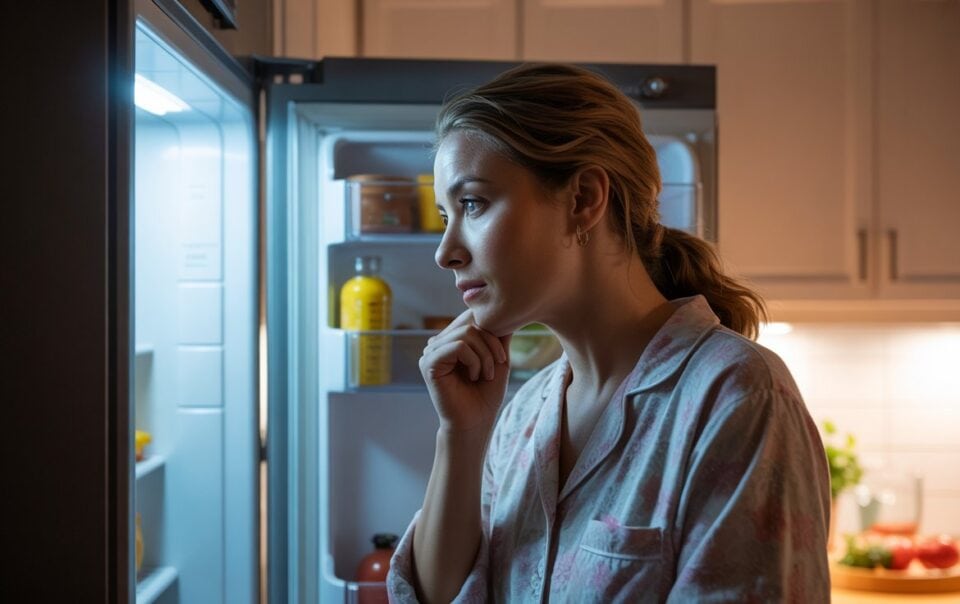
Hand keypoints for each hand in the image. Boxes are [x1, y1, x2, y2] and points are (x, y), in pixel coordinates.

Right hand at [419, 309, 511, 433]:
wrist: (476, 422)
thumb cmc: (486, 394)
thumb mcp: (498, 357)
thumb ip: (498, 333)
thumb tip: (505, 309)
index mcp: (452, 339)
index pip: (472, 317)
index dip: (492, 330)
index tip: (502, 356)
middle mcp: (439, 342)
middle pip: (471, 322)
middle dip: (491, 343)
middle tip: (497, 366)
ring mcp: (431, 351)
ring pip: (466, 333)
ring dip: (484, 355)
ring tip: (486, 374)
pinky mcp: (428, 362)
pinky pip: (458, 346)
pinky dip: (474, 361)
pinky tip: (474, 376)